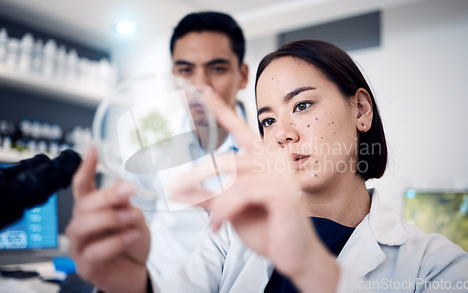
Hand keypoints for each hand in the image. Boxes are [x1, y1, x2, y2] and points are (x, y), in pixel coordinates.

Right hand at [66, 146, 150, 292]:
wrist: (137, 273)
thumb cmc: (132, 244)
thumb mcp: (134, 218)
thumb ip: (125, 203)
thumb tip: (119, 184)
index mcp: (92, 210)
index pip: (82, 185)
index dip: (86, 167)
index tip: (93, 149)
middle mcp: (81, 225)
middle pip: (84, 204)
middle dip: (107, 195)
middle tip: (130, 190)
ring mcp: (80, 246)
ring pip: (83, 225)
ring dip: (109, 218)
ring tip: (130, 217)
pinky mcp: (85, 265)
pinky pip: (95, 251)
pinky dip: (115, 242)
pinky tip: (131, 236)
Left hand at [172, 87, 338, 291]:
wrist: (293, 256)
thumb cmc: (265, 229)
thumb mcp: (230, 209)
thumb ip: (208, 195)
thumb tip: (178, 189)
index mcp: (264, 156)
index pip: (239, 127)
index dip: (219, 109)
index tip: (201, 88)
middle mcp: (274, 157)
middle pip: (224, 160)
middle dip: (196, 178)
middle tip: (174, 192)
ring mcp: (280, 172)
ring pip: (230, 178)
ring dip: (213, 201)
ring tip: (208, 221)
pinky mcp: (282, 190)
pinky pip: (240, 194)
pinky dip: (224, 211)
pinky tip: (217, 226)